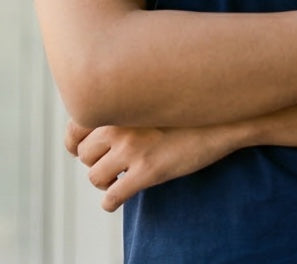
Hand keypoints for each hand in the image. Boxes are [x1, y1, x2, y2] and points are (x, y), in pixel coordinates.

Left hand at [65, 120, 246, 211]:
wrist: (222, 117)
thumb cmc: (187, 105)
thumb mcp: (150, 95)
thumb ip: (124, 104)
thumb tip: (97, 125)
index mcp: (118, 102)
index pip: (74, 127)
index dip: (75, 143)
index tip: (81, 150)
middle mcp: (119, 123)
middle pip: (84, 155)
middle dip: (96, 161)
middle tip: (112, 163)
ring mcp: (132, 148)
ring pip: (95, 177)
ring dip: (105, 181)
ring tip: (121, 177)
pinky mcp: (147, 172)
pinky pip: (112, 197)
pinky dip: (112, 202)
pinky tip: (120, 198)